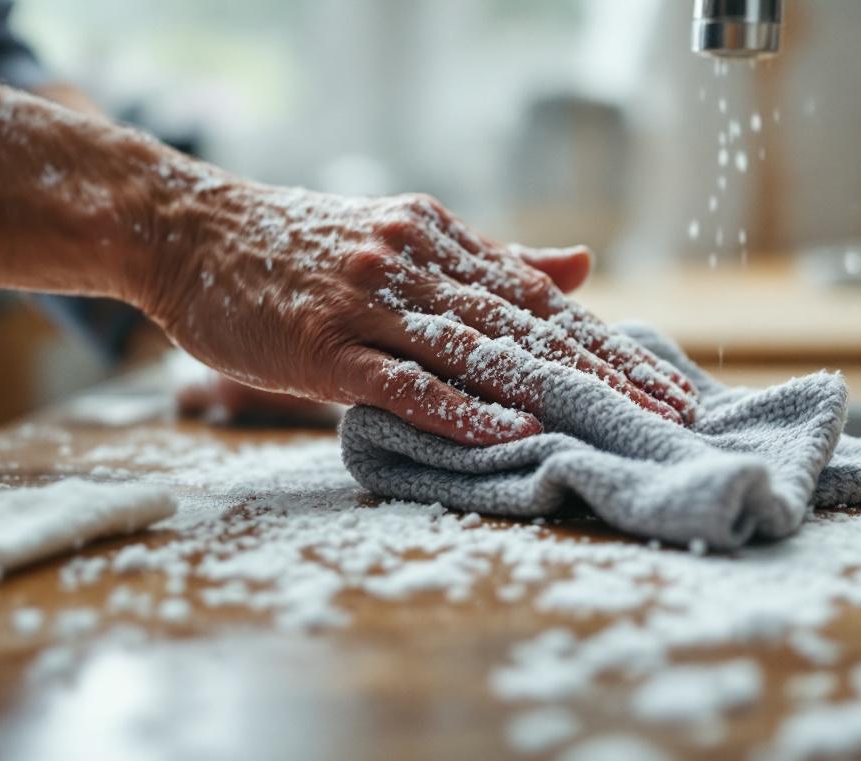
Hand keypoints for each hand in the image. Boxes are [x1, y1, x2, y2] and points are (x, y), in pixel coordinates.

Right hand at [138, 178, 698, 445]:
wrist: (189, 231)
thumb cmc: (298, 249)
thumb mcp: (402, 239)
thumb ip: (490, 261)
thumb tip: (579, 269)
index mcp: (440, 239)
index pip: (542, 299)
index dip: (610, 343)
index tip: (667, 383)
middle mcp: (414, 261)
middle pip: (526, 325)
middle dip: (606, 372)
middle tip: (670, 412)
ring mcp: (367, 301)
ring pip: (475, 348)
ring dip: (551, 391)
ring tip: (614, 426)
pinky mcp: (321, 343)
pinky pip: (399, 378)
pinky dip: (453, 405)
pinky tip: (503, 430)